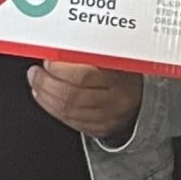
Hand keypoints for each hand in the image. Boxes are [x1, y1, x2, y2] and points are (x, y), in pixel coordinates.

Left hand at [28, 61, 144, 138]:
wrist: (145, 98)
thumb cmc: (126, 73)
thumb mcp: (116, 58)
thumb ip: (91, 54)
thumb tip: (60, 49)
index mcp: (120, 79)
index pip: (84, 75)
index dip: (60, 69)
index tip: (48, 61)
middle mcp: (115, 101)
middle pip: (72, 96)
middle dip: (46, 84)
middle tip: (35, 74)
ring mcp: (108, 118)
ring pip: (68, 111)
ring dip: (46, 97)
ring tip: (37, 84)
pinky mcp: (100, 129)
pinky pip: (71, 122)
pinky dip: (53, 109)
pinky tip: (46, 98)